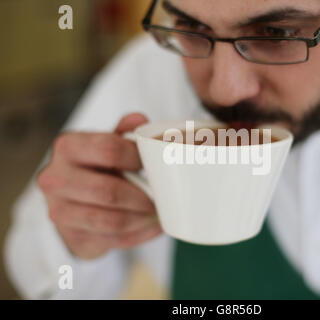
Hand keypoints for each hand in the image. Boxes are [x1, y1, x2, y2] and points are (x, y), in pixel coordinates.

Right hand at [38, 113, 161, 259]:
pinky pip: (113, 240)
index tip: (156, 165)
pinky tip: (154, 227)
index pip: (110, 150)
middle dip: (143, 197)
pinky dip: (140, 235)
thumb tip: (141, 120)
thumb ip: (123, 133)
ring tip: (161, 214)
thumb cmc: (95, 167)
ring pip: (112, 221)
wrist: (70, 202)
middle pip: (109, 191)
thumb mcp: (105, 144)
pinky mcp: (72, 237)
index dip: (138, 158)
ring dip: (144, 219)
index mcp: (67, 147)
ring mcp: (59, 211)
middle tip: (163, 197)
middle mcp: (54, 179)